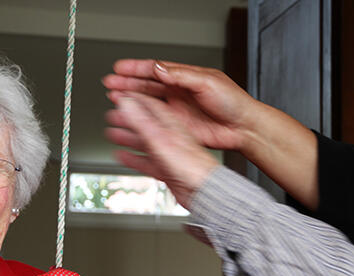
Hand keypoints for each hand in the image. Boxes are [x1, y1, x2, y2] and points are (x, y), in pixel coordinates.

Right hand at [104, 59, 319, 208]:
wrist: (243, 128)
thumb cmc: (233, 102)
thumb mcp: (207, 82)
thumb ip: (181, 75)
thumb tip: (159, 69)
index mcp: (184, 77)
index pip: (155, 70)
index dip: (135, 68)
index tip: (119, 68)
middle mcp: (178, 93)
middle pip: (146, 86)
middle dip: (126, 84)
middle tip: (109, 84)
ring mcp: (176, 111)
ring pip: (146, 105)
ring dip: (130, 103)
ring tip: (114, 102)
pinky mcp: (177, 128)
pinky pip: (153, 124)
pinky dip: (140, 123)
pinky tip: (129, 124)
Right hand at [105, 91, 218, 207]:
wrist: (206, 192)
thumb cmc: (195, 163)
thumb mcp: (166, 136)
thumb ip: (144, 120)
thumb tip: (128, 102)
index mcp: (171, 122)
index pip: (149, 102)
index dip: (133, 96)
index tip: (119, 92)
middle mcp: (170, 135)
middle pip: (143, 121)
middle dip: (126, 116)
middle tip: (112, 111)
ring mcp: (168, 152)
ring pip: (143, 141)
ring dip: (127, 136)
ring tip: (113, 132)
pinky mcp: (166, 169)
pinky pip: (145, 161)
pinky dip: (133, 158)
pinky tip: (123, 155)